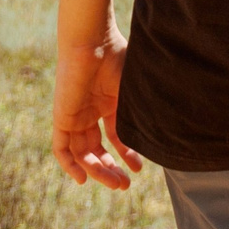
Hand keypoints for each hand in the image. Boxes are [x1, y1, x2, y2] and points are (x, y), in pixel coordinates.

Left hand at [51, 35, 143, 190]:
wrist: (93, 43)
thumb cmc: (118, 60)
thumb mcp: (135, 92)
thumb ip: (145, 112)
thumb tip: (168, 134)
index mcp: (109, 103)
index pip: (116, 136)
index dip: (127, 154)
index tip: (139, 169)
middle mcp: (91, 112)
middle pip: (97, 150)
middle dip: (111, 169)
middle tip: (124, 185)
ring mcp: (75, 116)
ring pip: (82, 153)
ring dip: (96, 171)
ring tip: (114, 183)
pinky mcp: (62, 117)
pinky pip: (61, 148)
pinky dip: (69, 165)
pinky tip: (82, 179)